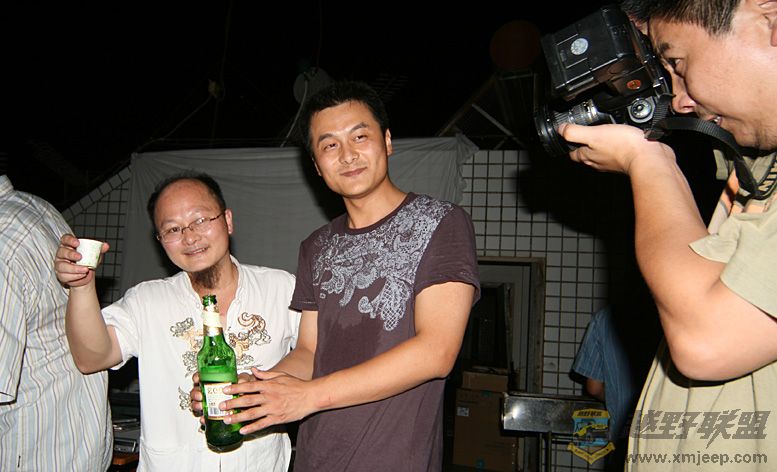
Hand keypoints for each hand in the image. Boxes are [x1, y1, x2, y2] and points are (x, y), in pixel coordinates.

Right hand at [54, 234, 109, 287]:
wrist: (86, 275)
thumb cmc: (88, 261)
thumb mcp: (94, 255)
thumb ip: (99, 250)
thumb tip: (106, 246)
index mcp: (69, 245)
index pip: (65, 239)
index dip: (69, 240)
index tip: (77, 243)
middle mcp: (61, 254)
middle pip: (62, 252)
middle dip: (70, 254)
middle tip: (80, 257)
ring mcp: (59, 265)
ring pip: (62, 266)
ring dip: (74, 268)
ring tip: (85, 269)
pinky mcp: (60, 275)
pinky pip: (64, 276)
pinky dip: (75, 276)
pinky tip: (82, 275)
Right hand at [192, 371, 260, 423]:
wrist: (252, 401)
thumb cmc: (246, 388)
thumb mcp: (246, 381)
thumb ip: (243, 379)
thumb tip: (240, 380)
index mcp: (214, 380)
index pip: (200, 377)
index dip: (196, 378)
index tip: (197, 379)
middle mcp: (209, 391)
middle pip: (196, 392)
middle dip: (196, 394)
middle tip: (201, 395)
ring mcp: (210, 403)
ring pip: (197, 404)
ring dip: (197, 405)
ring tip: (202, 407)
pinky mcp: (213, 414)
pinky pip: (204, 417)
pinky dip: (203, 418)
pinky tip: (203, 420)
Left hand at [221, 367, 315, 434]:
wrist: (310, 396)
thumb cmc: (296, 385)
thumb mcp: (281, 375)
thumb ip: (265, 374)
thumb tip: (253, 370)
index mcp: (269, 385)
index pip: (249, 386)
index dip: (235, 388)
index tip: (225, 389)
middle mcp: (269, 397)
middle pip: (247, 400)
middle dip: (232, 403)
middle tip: (220, 406)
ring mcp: (272, 408)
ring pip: (252, 414)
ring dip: (237, 417)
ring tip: (227, 419)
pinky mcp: (277, 418)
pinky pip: (262, 424)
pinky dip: (251, 428)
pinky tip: (242, 430)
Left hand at [559, 122, 673, 173]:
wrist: (648, 157)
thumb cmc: (622, 146)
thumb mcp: (593, 134)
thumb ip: (575, 132)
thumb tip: (561, 129)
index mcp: (587, 156)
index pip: (572, 153)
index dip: (569, 144)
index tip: (569, 135)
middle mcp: (598, 161)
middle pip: (586, 154)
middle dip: (584, 144)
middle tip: (587, 132)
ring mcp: (612, 162)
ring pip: (601, 154)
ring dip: (601, 145)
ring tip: (604, 133)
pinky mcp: (627, 160)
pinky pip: (618, 152)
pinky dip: (617, 145)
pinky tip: (622, 137)